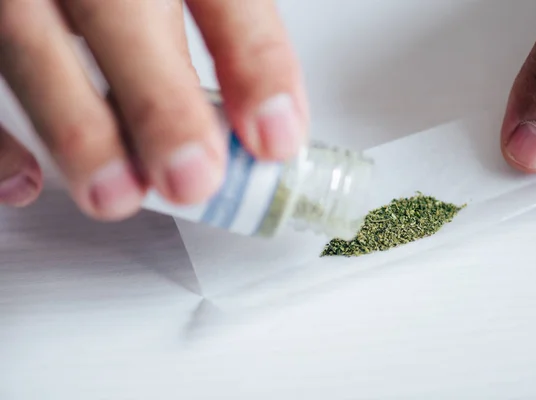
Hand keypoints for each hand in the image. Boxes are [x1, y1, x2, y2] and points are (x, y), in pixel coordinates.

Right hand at [0, 0, 306, 217]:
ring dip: (77, 129)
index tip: (276, 138)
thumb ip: (220, 29)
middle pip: (121, 13)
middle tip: (192, 178)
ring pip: (30, 43)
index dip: (256, 65)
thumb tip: (265, 119)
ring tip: (116, 194)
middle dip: (160, 104)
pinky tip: (26, 180)